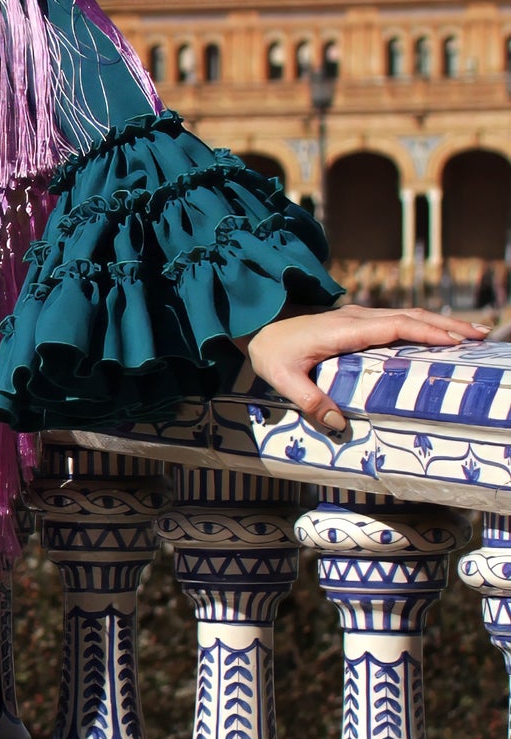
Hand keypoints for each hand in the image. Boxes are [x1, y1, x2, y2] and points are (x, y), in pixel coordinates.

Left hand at [240, 305, 490, 437]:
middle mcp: (357, 317)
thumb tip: (340, 424)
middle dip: (448, 325)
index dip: (426, 333)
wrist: (255, 325)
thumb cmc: (270, 353)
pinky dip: (425, 324)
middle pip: (411, 316)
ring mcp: (359, 316)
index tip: (455, 341)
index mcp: (344, 329)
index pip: (394, 326)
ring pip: (408, 315)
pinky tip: (442, 334)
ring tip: (474, 333)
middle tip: (482, 335)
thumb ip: (310, 401)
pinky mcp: (359, 320)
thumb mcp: (283, 379)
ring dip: (441, 323)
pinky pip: (399, 319)